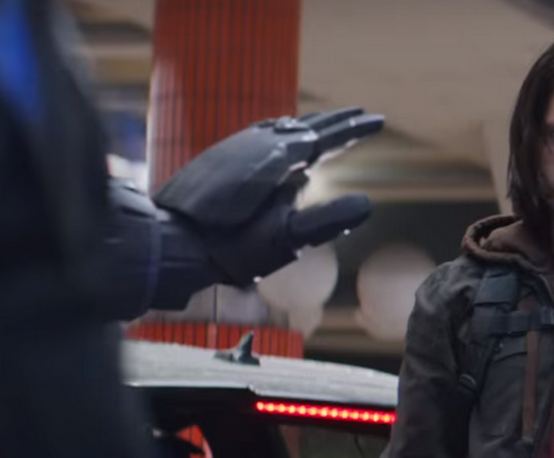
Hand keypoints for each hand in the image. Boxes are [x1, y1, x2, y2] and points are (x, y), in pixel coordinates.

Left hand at [153, 107, 384, 284]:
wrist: (174, 241)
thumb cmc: (231, 247)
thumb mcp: (285, 240)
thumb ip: (326, 221)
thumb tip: (367, 203)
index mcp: (280, 161)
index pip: (326, 138)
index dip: (354, 129)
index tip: (379, 120)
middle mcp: (259, 146)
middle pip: (306, 126)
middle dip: (336, 121)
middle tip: (364, 114)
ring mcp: (238, 149)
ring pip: (282, 127)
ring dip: (310, 123)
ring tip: (328, 122)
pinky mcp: (223, 158)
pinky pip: (261, 134)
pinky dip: (282, 129)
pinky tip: (279, 134)